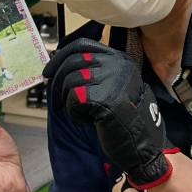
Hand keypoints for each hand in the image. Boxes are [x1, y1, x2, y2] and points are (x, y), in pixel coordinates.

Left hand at [43, 39, 173, 188]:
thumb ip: (93, 72)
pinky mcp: (105, 98)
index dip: (61, 57)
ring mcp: (113, 80)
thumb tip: (58, 64)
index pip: (82, 46)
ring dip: (70, 101)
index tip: (49, 71)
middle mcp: (118, 65)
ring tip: (86, 112)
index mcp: (120, 59)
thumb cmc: (124, 119)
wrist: (141, 146)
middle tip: (58, 98)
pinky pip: (74, 100)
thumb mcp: (113, 86)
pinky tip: (89, 120)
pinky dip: (75, 113)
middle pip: (73, 62)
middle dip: (59, 81)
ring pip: (71, 81)